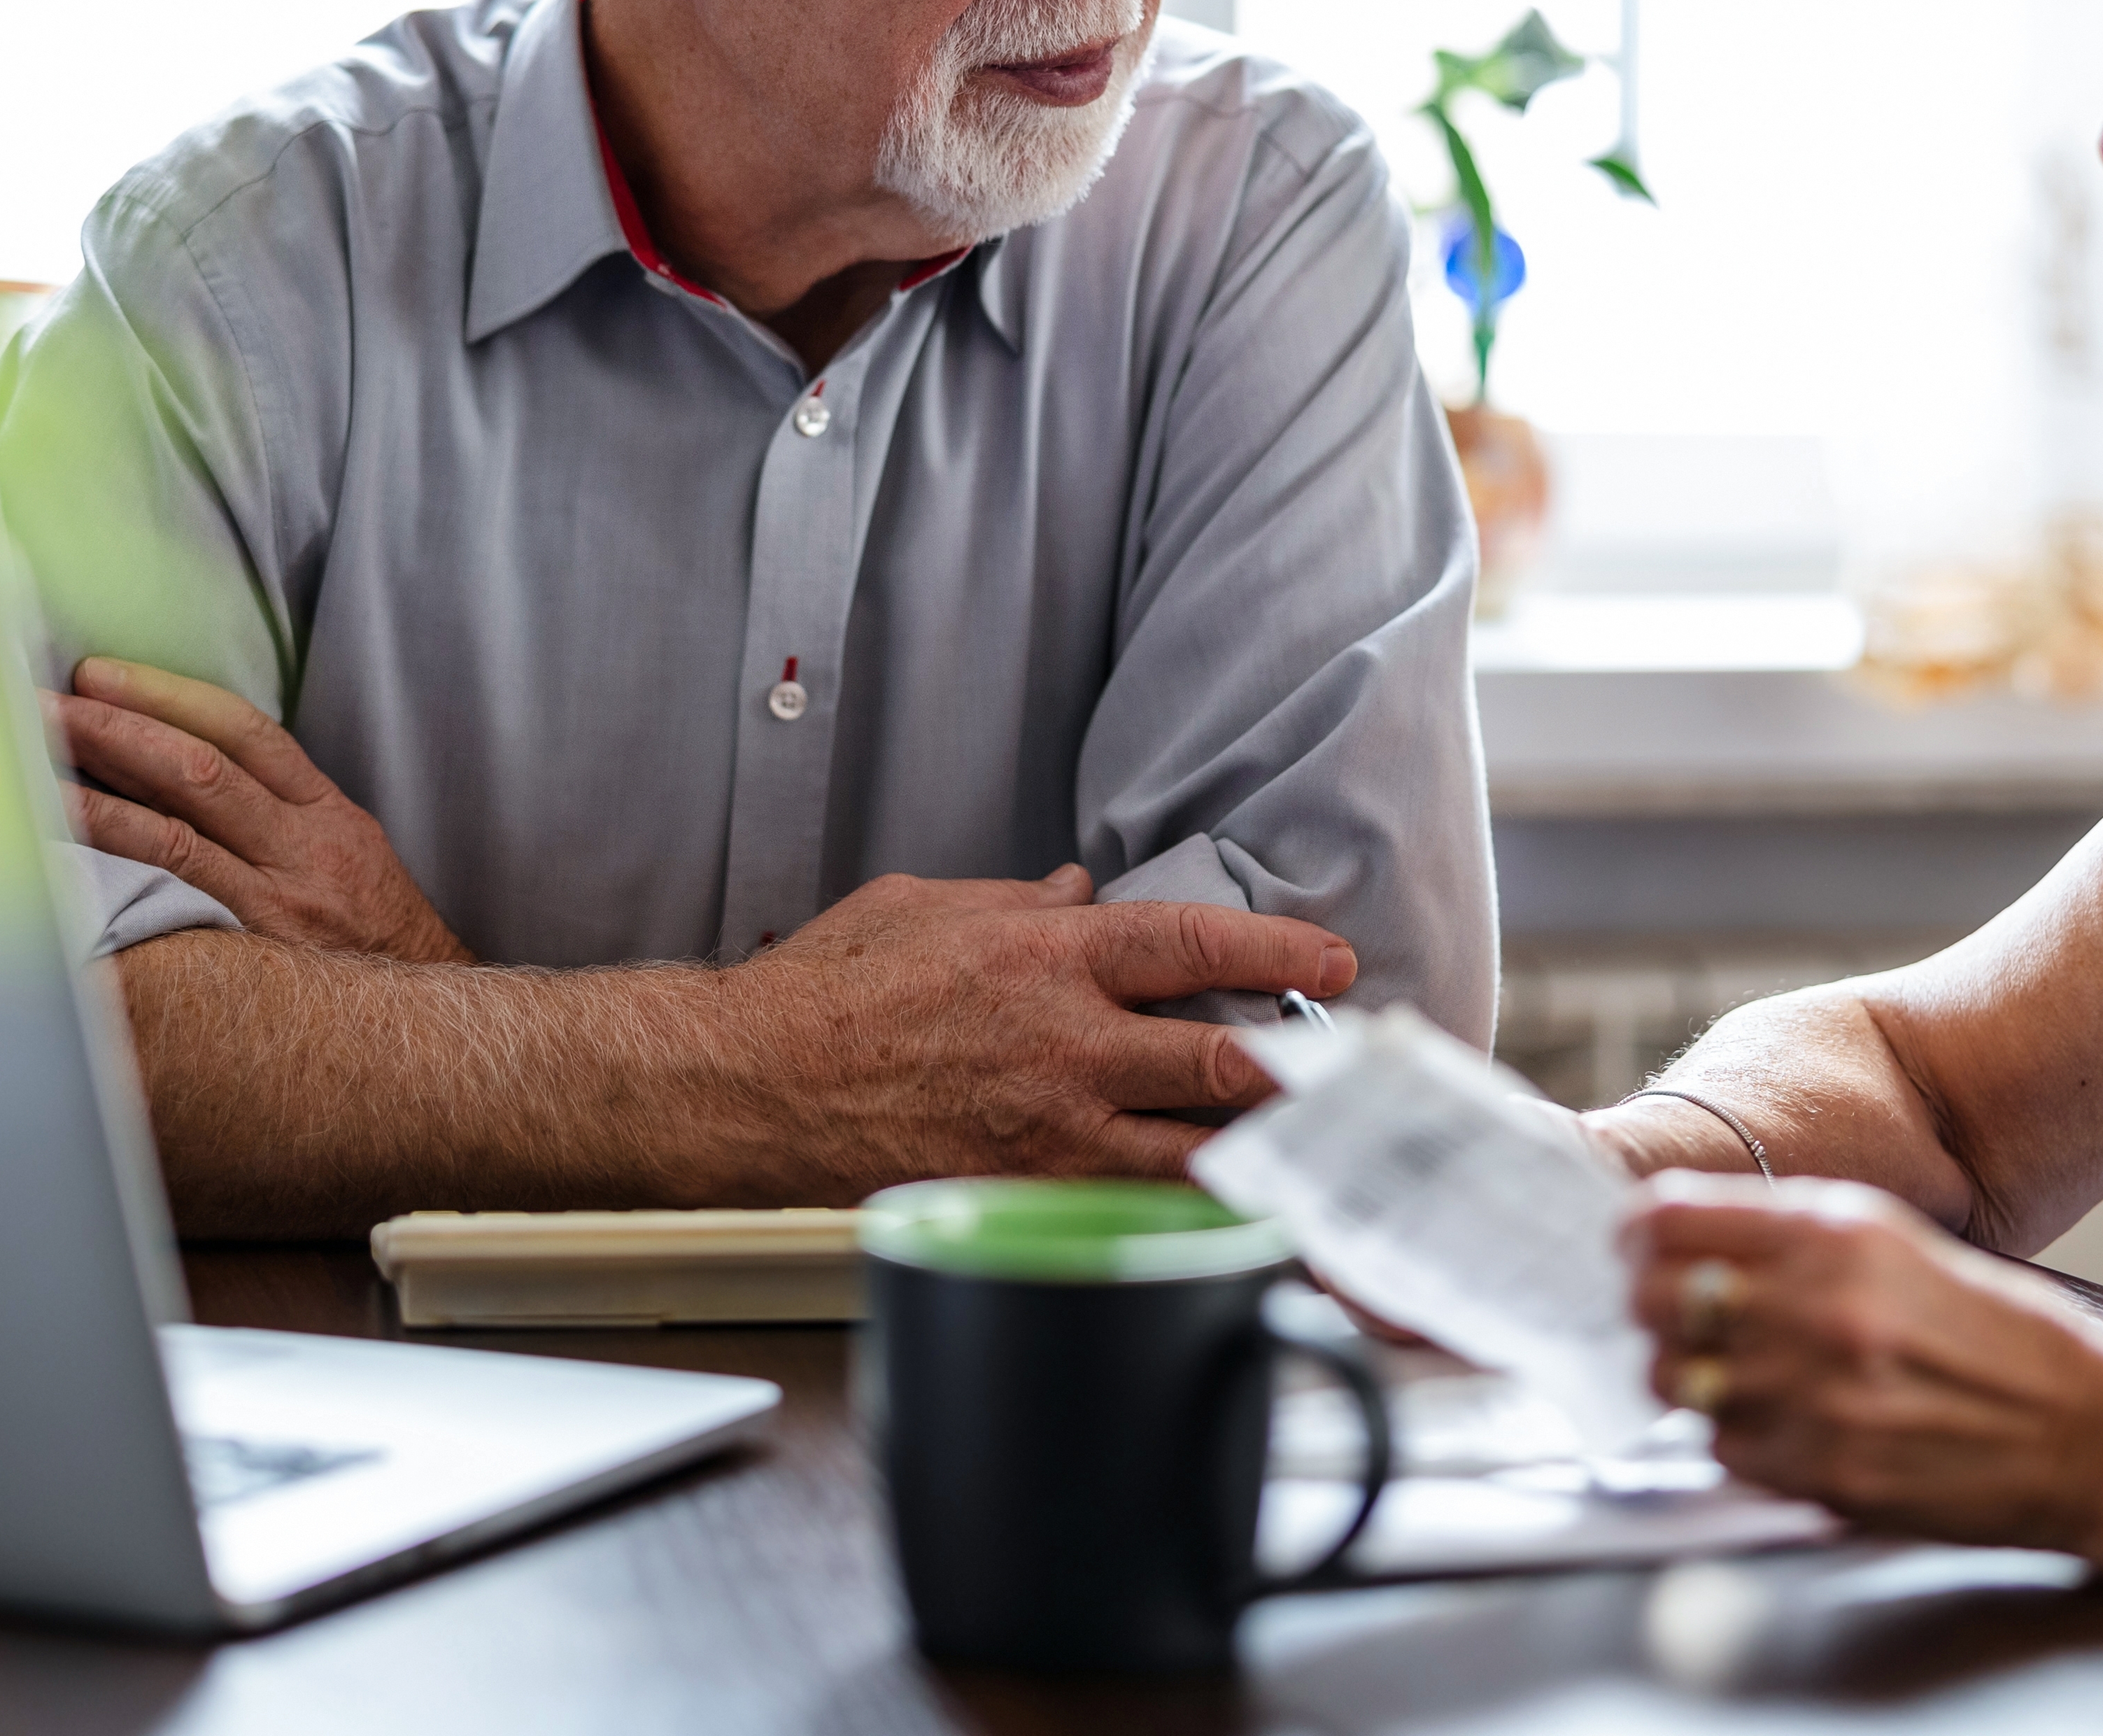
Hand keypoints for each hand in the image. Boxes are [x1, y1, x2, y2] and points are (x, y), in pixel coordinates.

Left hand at [49, 657, 473, 965]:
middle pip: (205, 765)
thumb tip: (180, 777)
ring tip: (37, 760)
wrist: (419, 1025)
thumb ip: (280, 817)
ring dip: (100, 786)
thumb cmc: (373, 943)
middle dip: (121, 725)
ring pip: (179, 824)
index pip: (247, 731)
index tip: (104, 674)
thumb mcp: (346, 859)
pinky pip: (175, 889)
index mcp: (327, 815)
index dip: (169, 695)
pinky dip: (117, 855)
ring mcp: (279, 898)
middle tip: (49, 701)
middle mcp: (305, 846)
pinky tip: (64, 844)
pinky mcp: (253, 946)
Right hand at [711, 865, 1356, 1193]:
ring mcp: (1046, 1132)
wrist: (753, 1086)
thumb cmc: (828, 992)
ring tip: (1313, 1153)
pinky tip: (1226, 1211)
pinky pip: (1127, 1207)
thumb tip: (1082, 891)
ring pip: (1190, 1155)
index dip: (1277, 956)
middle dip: (1298, 1074)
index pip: (1192, 948)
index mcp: (1044, 959)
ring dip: (1258, 1154)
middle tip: (1349, 1076)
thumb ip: (1019, 903)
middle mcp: (1062, 1046)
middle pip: (1218, 1065)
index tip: (1332, 965)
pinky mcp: (1022, 1194)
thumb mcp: (927, 907)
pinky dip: (1184, 1209)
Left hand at [1628, 1173, 2102, 1552]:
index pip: (1666, 1220)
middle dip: (1653, 1308)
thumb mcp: (1894, 1241)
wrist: (2084, 1432)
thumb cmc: (1989, 1330)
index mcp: (1833, 1236)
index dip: (1638, 1235)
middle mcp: (1816, 1311)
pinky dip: (1736, 1439)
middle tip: (1678, 1317)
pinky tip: (1784, 1423)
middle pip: (1654, 1302)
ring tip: (1736, 1373)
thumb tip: (1674, 1231)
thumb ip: (1786, 1231)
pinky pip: (1723, 1450)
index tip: (1639, 1247)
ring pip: (1677, 1382)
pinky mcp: (1824, 1475)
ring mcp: (1816, 1399)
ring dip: (1692, 1378)